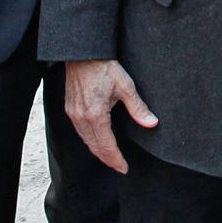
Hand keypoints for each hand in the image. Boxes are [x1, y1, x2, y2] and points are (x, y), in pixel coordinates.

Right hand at [64, 58, 156, 172]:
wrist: (82, 53)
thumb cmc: (104, 67)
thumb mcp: (126, 86)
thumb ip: (138, 108)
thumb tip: (151, 123)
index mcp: (95, 115)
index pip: (107, 146)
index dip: (116, 160)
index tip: (124, 168)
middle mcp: (81, 118)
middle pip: (95, 147)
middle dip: (108, 159)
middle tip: (120, 167)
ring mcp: (73, 114)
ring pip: (86, 141)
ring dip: (98, 151)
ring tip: (111, 157)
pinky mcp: (70, 109)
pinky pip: (80, 132)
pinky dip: (90, 140)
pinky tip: (98, 140)